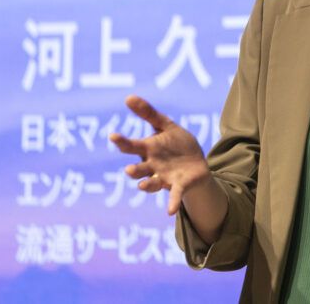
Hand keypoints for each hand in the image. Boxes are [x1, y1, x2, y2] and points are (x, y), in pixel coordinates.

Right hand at [109, 95, 211, 215]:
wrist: (196, 162)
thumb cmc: (176, 144)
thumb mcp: (165, 125)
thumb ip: (148, 113)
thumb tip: (128, 97)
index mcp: (148, 149)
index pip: (131, 146)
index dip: (122, 142)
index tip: (113, 136)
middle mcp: (152, 166)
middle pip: (138, 169)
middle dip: (134, 171)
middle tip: (129, 170)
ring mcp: (164, 177)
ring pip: (151, 183)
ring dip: (147, 185)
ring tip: (144, 185)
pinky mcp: (178, 186)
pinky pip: (174, 196)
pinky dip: (172, 203)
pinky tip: (169, 211)